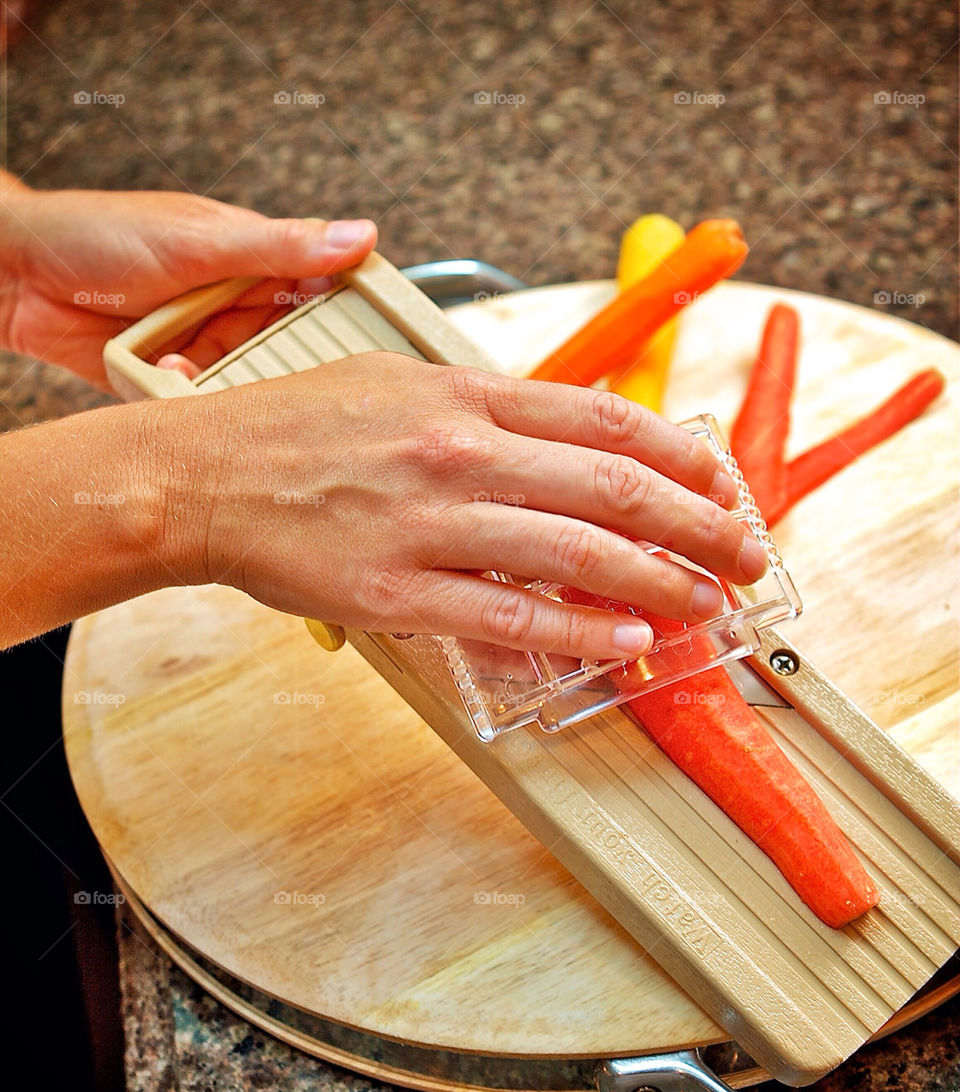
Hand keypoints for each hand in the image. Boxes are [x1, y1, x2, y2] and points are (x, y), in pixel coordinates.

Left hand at [0, 177, 376, 391]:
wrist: (20, 279)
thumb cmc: (100, 235)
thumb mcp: (200, 239)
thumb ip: (279, 246)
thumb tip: (360, 236)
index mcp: (257, 261)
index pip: (329, 287)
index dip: (361, 317)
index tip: (386, 346)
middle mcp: (239, 306)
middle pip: (299, 349)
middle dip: (296, 367)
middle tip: (290, 372)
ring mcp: (210, 345)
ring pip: (255, 383)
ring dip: (235, 384)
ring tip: (206, 363)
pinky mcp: (179, 382)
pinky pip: (208, 406)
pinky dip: (194, 398)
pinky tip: (172, 375)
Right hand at [158, 354, 767, 658]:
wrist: (200, 476)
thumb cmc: (296, 430)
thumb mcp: (398, 386)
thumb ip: (486, 411)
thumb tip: (565, 449)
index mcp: (464, 396)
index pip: (606, 420)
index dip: (683, 457)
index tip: (724, 486)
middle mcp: (459, 453)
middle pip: (613, 488)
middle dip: (699, 526)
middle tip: (745, 557)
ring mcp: (429, 523)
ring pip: (575, 554)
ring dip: (659, 584)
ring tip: (706, 605)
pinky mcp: (397, 592)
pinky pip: (507, 615)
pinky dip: (577, 631)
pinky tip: (626, 642)